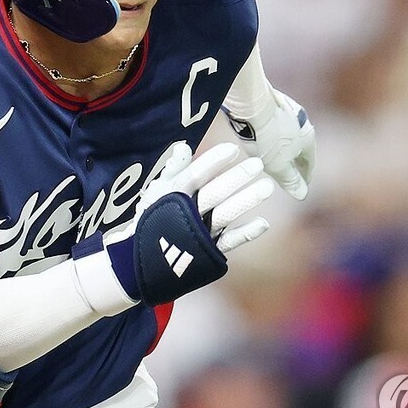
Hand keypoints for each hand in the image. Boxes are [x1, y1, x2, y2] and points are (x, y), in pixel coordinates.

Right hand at [74, 142, 273, 307]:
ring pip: (224, 214)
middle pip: (213, 193)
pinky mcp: (208, 251)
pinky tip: (264, 223)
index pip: (194, 175)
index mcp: (172, 195)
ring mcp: (199, 233)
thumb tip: (184, 146)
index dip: (213, 162)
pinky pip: (229, 242)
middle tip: (257, 164)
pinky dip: (246, 233)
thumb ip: (173, 169)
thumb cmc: (153, 218)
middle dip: (236, 179)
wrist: (140, 260)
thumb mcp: (157, 191)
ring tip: (267, 187)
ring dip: (246, 200)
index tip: (233, 150)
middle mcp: (186, 213)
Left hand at [224, 89, 314, 199]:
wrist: (251, 101)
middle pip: (301, 145)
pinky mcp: (272, 100)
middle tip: (291, 170)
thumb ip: (290, 180)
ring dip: (284, 144)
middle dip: (296, 159)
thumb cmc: (266, 136)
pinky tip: (262, 134)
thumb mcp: (278, 165)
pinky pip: (275, 121)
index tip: (303, 184)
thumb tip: (302, 194)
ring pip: (288, 132)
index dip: (306, 176)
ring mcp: (288, 108)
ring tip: (276, 152)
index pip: (309, 162)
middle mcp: (302, 121)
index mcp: (308, 138)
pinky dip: (272, 132)